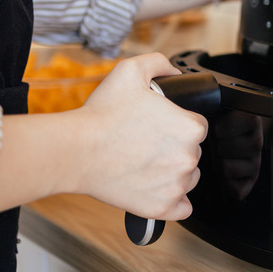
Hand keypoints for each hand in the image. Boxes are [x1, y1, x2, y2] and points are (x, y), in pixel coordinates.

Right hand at [68, 53, 207, 219]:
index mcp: (190, 128)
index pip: (197, 126)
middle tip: (147, 142)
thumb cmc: (102, 114)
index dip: (178, 123)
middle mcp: (188, 158)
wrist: (75, 150)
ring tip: (145, 162)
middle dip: (174, 147)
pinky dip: (171, 200)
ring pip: (188, 178)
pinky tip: (155, 187)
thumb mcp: (131, 70)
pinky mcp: (161, 208)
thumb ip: (160, 63)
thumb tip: (175, 72)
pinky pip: (181, 207)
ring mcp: (176, 186)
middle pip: (192, 152)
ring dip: (173, 172)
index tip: (159, 125)